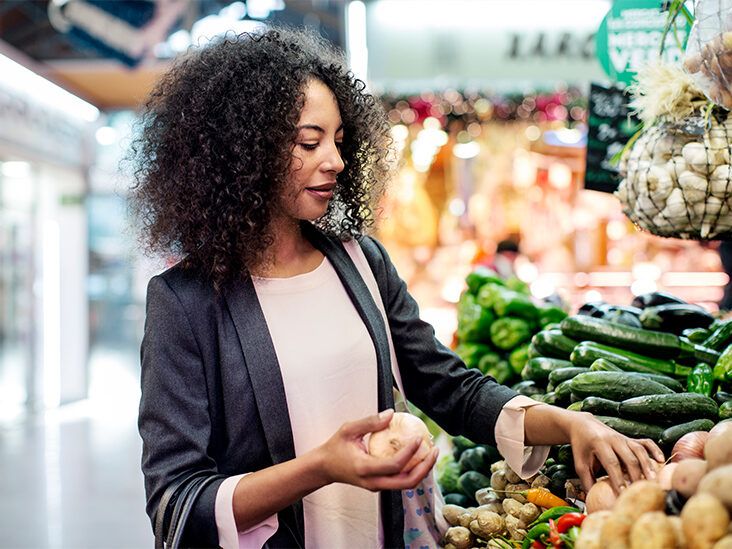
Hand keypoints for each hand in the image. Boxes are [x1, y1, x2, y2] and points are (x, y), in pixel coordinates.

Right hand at [315, 409, 438, 490]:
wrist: (324, 468)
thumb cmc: (335, 448)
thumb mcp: (348, 429)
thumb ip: (369, 421)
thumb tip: (391, 413)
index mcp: (364, 469)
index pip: (394, 465)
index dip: (410, 453)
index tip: (419, 438)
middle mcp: (373, 482)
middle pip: (406, 483)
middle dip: (425, 468)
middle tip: (434, 450)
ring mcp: (377, 487)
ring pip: (406, 485)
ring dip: (422, 470)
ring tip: (431, 453)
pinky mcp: (379, 486)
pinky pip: (400, 481)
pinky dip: (413, 470)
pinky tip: (419, 456)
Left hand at [568, 412, 664, 492]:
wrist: (584, 425)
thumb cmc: (582, 447)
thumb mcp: (580, 463)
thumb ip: (587, 481)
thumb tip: (592, 501)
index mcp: (599, 443)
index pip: (612, 463)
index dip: (618, 479)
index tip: (623, 494)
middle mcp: (613, 439)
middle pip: (629, 458)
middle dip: (636, 475)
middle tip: (641, 491)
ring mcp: (623, 438)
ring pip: (639, 450)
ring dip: (648, 466)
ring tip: (654, 481)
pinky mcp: (630, 438)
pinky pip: (645, 442)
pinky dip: (654, 450)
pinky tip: (662, 461)